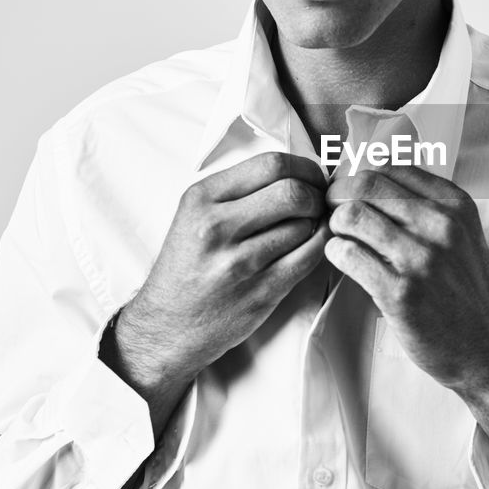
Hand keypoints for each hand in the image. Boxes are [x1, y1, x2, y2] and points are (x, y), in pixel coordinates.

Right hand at [117, 152, 329, 386]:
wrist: (168, 324)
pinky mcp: (261, 291)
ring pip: (304, 225)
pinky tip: (313, 244)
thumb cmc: (188, 266)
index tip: (312, 177)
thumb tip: (300, 173)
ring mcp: (240, 262)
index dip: (304, 168)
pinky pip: (309, 257)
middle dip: (316, 195)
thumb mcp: (195, 214)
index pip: (270, 165)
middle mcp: (217, 228)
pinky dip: (320, 245)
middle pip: (292, 192)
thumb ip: (240, 190)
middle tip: (318, 202)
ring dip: (317, 222)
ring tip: (310, 226)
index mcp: (202, 199)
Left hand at [324, 165, 488, 459]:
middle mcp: (441, 225)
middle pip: (367, 185)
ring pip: (352, 216)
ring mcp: (421, 258)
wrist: (486, 345)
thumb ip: (425, 203)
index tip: (348, 190)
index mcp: (454, 205)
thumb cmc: (464, 288)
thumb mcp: (460, 233)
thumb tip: (374, 171)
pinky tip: (343, 259)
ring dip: (334, 225)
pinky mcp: (401, 292)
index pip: (391, 167)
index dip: (359, 174)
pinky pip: (348, 254)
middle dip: (339, 194)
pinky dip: (336, 252)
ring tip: (339, 237)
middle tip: (331, 210)